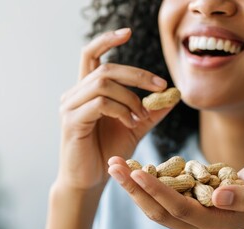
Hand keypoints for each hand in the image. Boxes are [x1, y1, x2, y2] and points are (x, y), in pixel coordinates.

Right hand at [57, 28, 173, 189]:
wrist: (90, 180)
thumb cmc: (108, 152)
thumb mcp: (134, 126)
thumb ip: (150, 110)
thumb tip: (172, 95)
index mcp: (85, 91)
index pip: (90, 55)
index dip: (107, 40)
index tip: (128, 32)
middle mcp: (73, 94)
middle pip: (105, 68)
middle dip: (137, 74)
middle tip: (160, 86)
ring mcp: (70, 107)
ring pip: (103, 83)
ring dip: (130, 97)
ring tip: (142, 116)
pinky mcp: (72, 121)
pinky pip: (100, 103)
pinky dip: (121, 110)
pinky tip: (131, 123)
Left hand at [108, 157, 243, 228]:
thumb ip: (243, 196)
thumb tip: (219, 197)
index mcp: (214, 223)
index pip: (179, 208)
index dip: (157, 191)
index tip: (136, 172)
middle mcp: (196, 226)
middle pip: (158, 211)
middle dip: (133, 189)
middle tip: (113, 165)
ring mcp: (188, 220)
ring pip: (153, 207)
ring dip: (132, 187)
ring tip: (116, 165)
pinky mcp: (183, 209)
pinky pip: (158, 199)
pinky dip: (143, 185)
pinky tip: (130, 169)